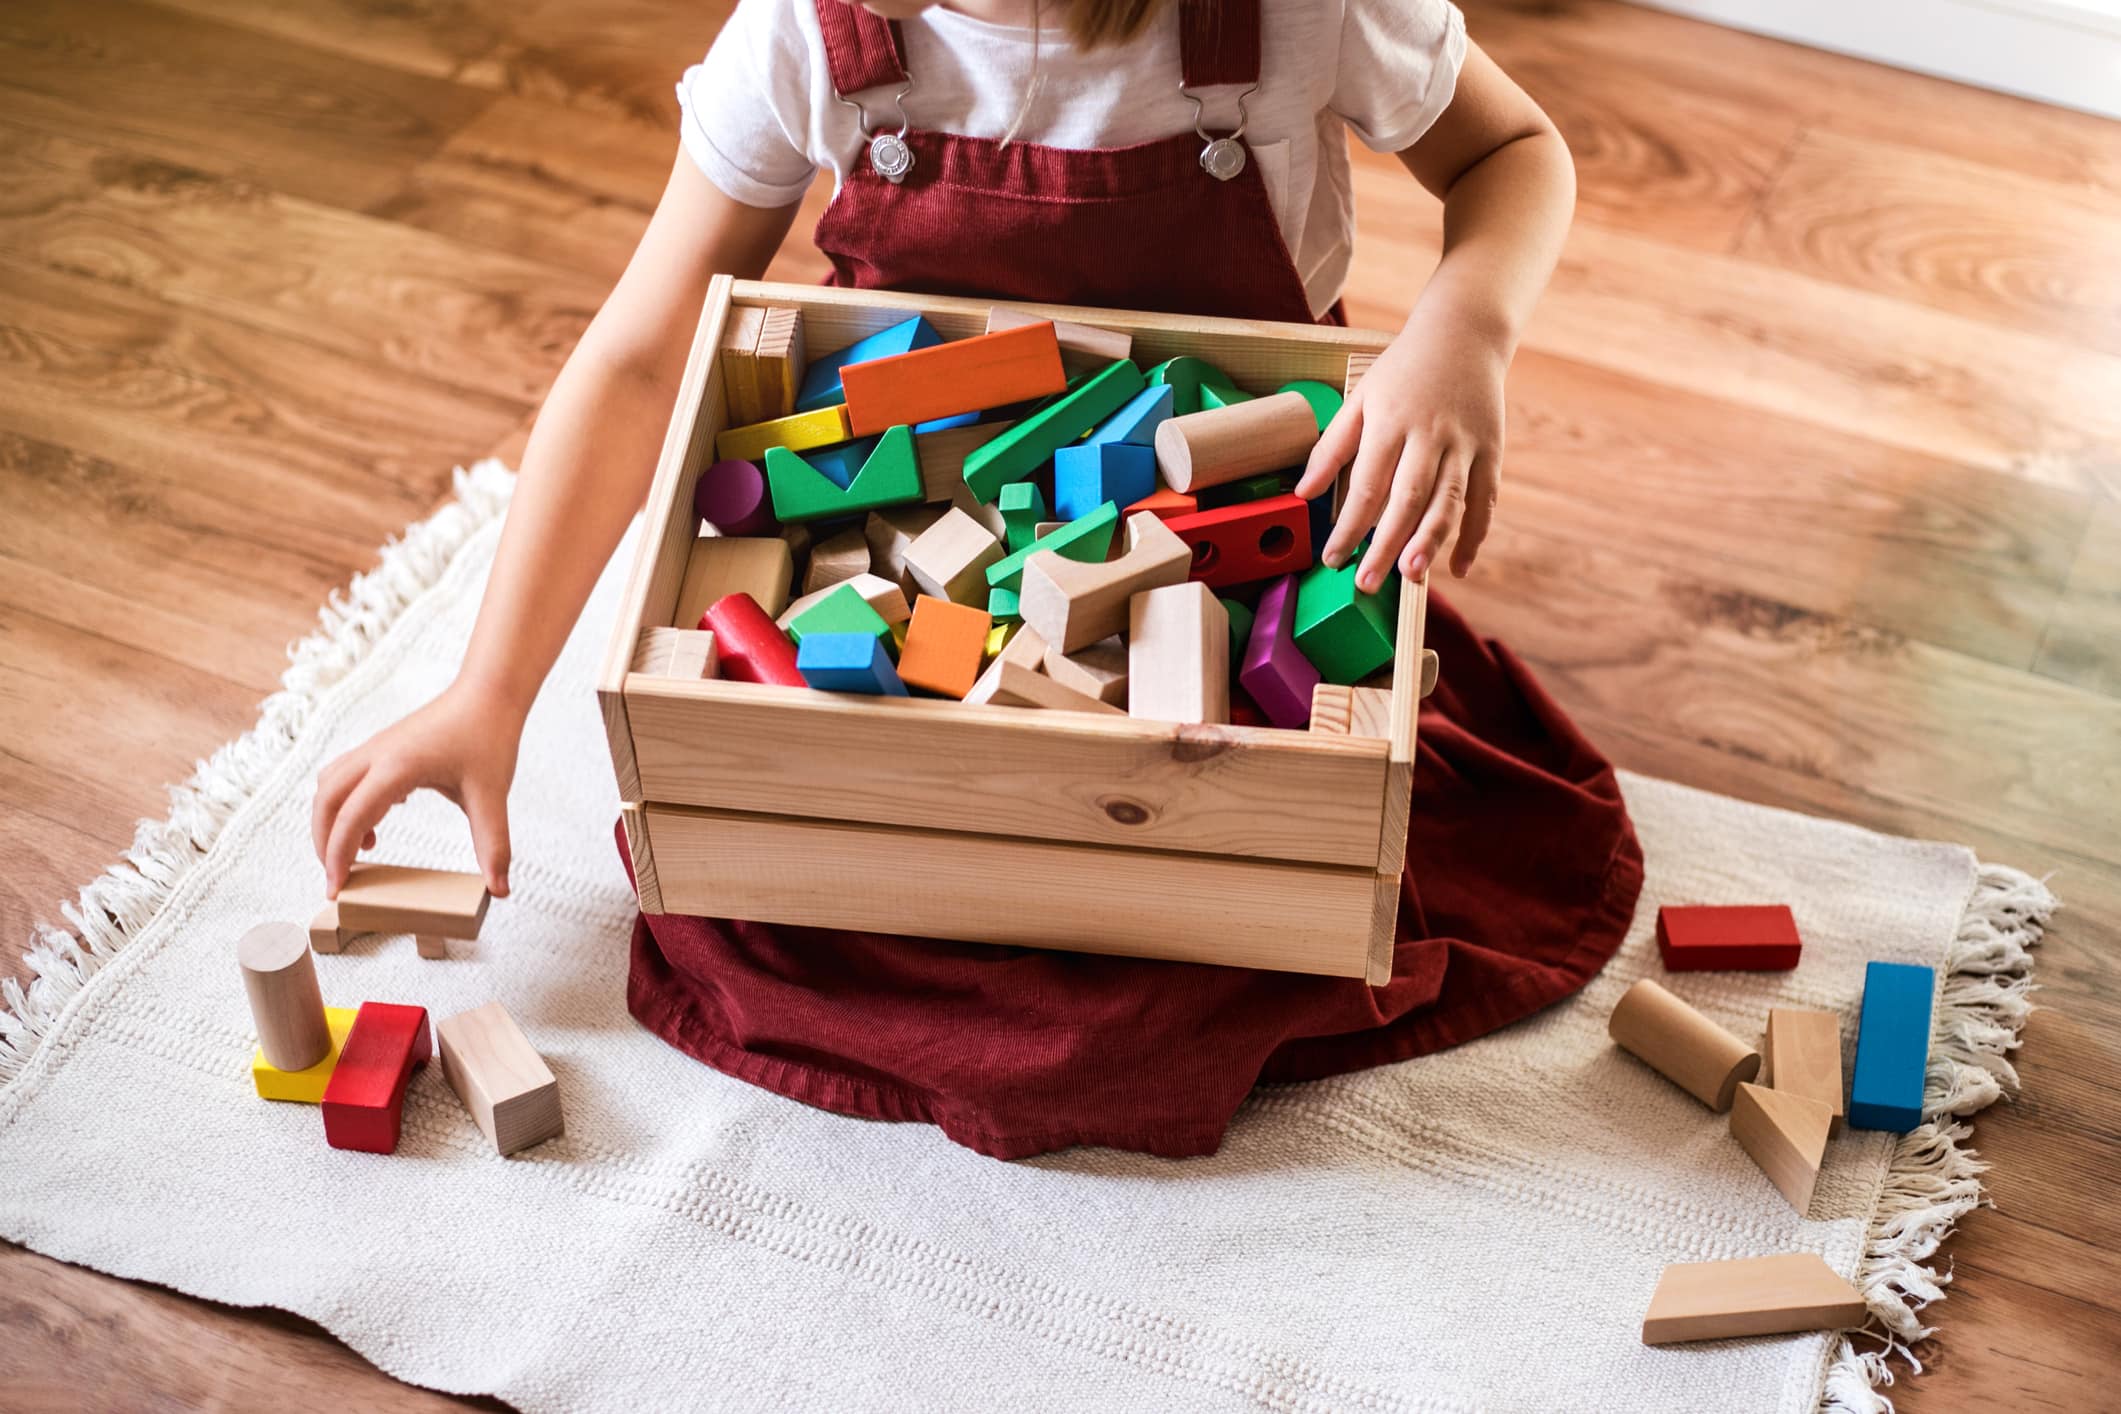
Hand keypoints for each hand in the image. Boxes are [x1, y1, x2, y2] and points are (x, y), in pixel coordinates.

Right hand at [311, 683, 521, 899]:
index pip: (351, 817)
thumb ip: (494, 844)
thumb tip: (501, 890)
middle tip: (338, 876)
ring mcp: (375, 746)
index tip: (336, 889)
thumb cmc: (489, 737)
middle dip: (323, 841)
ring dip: (331, 820)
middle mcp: (376, 754)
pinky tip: (377, 824)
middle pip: (325, 800)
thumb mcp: (492, 795)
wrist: (488, 692)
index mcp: (396, 767)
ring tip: (359, 852)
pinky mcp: (382, 746)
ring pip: (329, 785)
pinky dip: (347, 803)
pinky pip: (346, 776)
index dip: (338, 856)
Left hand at [1294, 316, 1505, 589]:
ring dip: (1430, 543)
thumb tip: (1303, 492)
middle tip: (1366, 583)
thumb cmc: (1404, 370)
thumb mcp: (1361, 398)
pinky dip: (1474, 537)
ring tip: (1411, 578)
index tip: (1332, 558)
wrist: (1464, 335)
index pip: (1366, 485)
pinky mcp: (1492, 452)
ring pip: (1448, 502)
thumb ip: (1332, 447)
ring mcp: (1465, 445)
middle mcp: (1429, 436)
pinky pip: (1484, 502)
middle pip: (1406, 499)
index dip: (1348, 526)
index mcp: (1390, 423)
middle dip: (1385, 545)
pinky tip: (1457, 567)